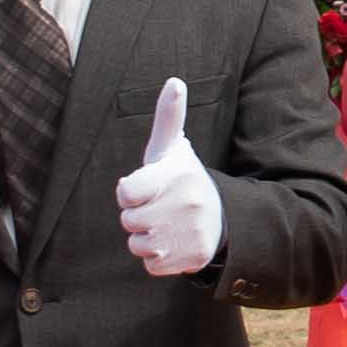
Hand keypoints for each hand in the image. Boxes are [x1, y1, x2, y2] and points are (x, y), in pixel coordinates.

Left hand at [115, 77, 221, 279]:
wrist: (223, 217)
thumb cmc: (184, 180)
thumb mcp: (174, 149)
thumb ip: (168, 117)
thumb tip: (174, 82)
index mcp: (175, 174)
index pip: (124, 193)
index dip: (130, 192)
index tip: (148, 188)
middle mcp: (185, 202)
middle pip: (128, 221)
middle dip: (139, 217)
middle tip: (160, 208)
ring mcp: (190, 231)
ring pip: (138, 245)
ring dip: (146, 239)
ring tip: (167, 226)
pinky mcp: (192, 257)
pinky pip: (151, 265)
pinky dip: (158, 259)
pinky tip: (174, 243)